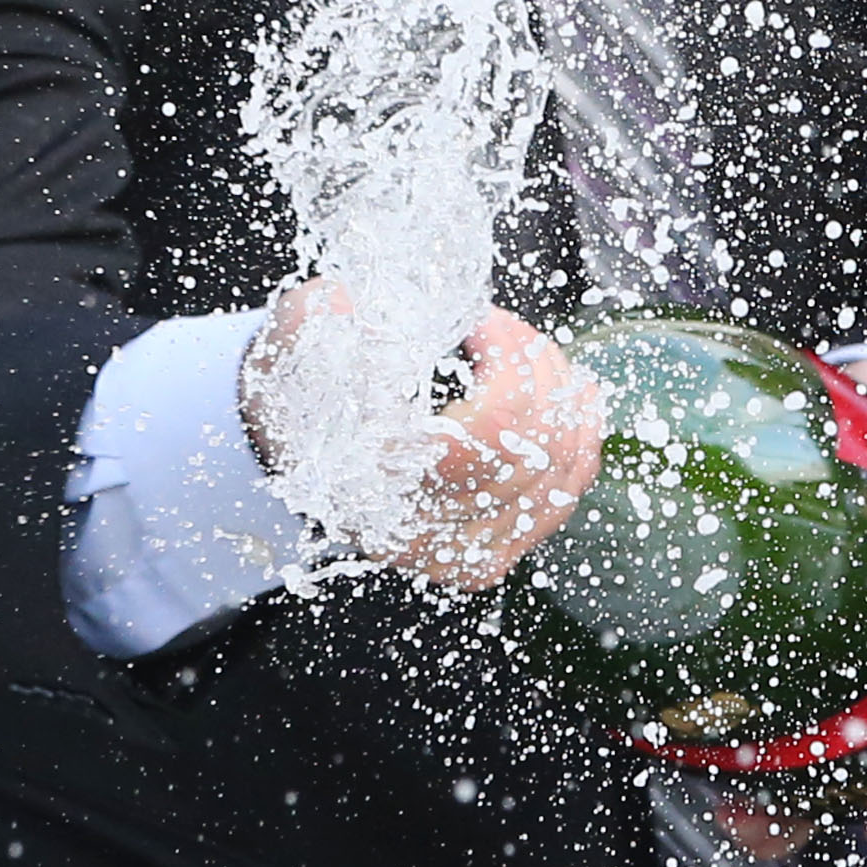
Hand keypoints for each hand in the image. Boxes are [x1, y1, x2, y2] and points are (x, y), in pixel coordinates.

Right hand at [242, 286, 603, 589]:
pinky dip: (577, 444)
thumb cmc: (298, 389)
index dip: (508, 362)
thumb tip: (348, 306)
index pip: (489, 431)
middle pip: (532, 451)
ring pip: (555, 478)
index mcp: (374, 487)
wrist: (289, 447)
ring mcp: (456, 557)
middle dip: (539, 371)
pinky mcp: (483, 560)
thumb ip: (315, 322)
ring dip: (564, 403)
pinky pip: (558, 502)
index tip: (481, 320)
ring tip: (543, 353)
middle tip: (510, 330)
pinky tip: (575, 400)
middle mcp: (419, 537)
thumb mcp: (295, 342)